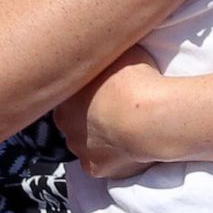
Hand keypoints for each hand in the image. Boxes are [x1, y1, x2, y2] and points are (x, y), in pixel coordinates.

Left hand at [54, 47, 161, 178]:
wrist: (148, 117)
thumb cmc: (131, 78)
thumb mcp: (118, 51)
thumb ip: (106, 54)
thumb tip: (105, 43)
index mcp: (65, 96)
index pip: (69, 93)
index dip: (86, 88)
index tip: (101, 84)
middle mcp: (65, 124)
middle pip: (74, 118)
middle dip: (88, 113)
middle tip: (113, 103)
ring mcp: (80, 149)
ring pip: (86, 141)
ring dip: (99, 134)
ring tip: (124, 124)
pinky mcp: (96, 169)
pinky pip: (102, 160)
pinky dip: (112, 153)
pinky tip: (128, 142)